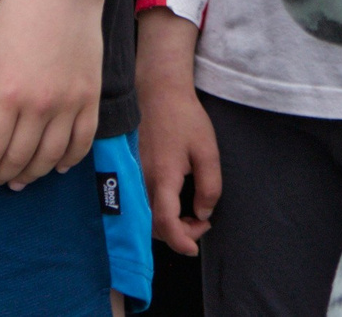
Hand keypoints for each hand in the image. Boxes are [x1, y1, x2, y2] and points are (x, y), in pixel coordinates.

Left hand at [0, 0, 101, 189]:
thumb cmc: (15, 16)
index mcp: (7, 94)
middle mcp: (39, 105)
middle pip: (18, 158)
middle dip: (0, 176)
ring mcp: (69, 103)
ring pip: (50, 157)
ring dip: (32, 175)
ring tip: (18, 181)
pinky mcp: (90, 98)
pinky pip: (82, 142)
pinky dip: (69, 161)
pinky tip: (56, 168)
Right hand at [134, 32, 220, 255]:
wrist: (157, 92)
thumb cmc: (184, 118)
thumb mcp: (207, 150)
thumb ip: (210, 186)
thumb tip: (203, 214)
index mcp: (163, 177)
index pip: (166, 223)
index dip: (180, 241)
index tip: (194, 248)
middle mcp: (143, 181)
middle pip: (154, 227)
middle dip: (179, 234)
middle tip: (202, 222)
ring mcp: (134, 177)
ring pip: (145, 218)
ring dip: (167, 225)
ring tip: (191, 214)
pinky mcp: (131, 172)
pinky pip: (141, 204)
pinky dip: (156, 214)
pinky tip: (173, 205)